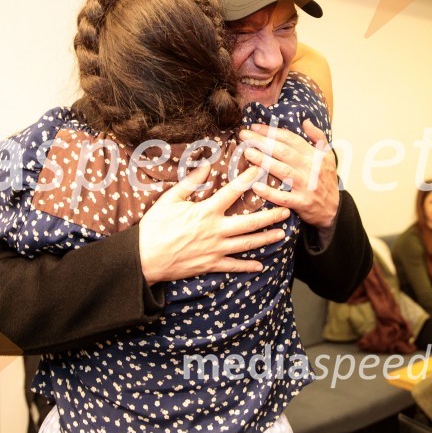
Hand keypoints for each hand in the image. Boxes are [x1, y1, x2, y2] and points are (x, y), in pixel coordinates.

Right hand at [138, 163, 289, 285]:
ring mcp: (215, 250)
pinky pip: (234, 266)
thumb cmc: (154, 227)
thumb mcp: (169, 199)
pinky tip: (260, 265)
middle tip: (287, 209)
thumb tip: (206, 165)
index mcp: (206, 212)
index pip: (233, 192)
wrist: (144, 258)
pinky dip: (248, 266)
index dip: (248, 180)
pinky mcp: (210, 265)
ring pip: (247, 244)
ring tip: (282, 233)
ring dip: (266, 238)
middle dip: (270, 215)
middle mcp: (215, 231)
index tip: (261, 170)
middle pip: (249, 222)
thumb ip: (190, 182)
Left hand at [239, 120, 338, 230]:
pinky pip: (283, 197)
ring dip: (264, 161)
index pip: (291, 139)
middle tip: (244, 136)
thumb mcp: (328, 156)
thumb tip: (305, 121)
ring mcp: (306, 186)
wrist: (334, 209)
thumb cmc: (326, 180)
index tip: (254, 127)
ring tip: (247, 153)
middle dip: (262, 142)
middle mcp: (310, 168)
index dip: (272, 132)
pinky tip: (255, 185)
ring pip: (283, 171)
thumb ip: (318, 137)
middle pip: (284, 152)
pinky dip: (270, 192)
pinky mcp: (301, 203)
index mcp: (315, 155)